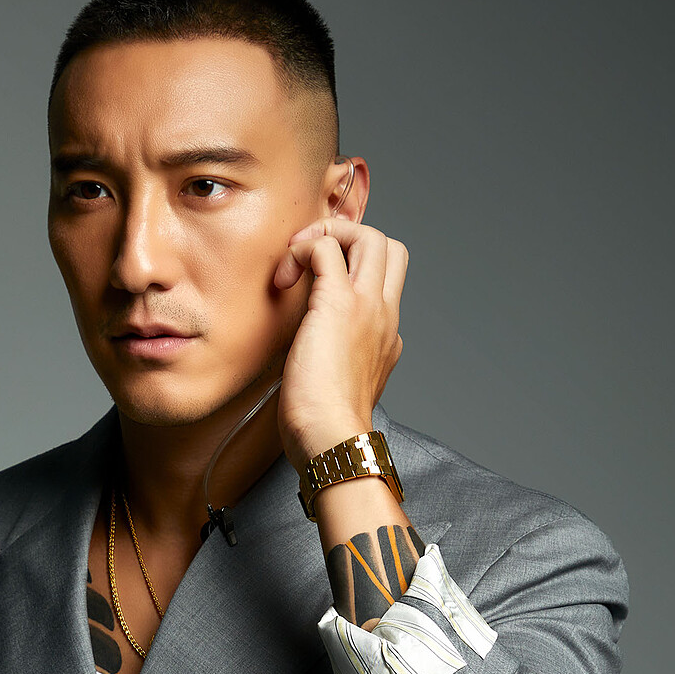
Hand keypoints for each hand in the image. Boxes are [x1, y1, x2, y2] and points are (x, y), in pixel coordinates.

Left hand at [273, 217, 407, 468]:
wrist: (330, 438)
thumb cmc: (325, 426)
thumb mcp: (338, 384)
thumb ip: (335, 360)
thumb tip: (310, 353)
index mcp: (387, 334)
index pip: (386, 280)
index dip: (353, 268)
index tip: (319, 285)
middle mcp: (385, 314)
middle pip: (389, 247)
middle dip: (349, 238)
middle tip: (311, 260)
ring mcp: (367, 306)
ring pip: (370, 236)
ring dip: (329, 234)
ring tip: (298, 260)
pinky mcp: (338, 303)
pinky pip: (326, 247)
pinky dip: (303, 248)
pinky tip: (285, 276)